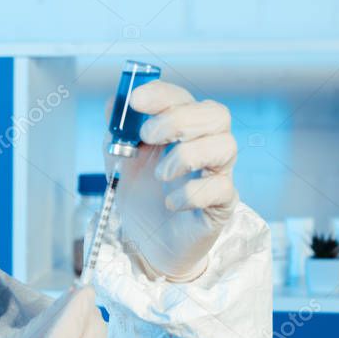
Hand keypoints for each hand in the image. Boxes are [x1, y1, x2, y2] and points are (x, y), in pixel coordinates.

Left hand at [107, 81, 237, 281]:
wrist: (147, 243)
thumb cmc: (141, 196)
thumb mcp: (120, 160)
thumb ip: (118, 132)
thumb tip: (113, 103)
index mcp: (181, 129)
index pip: (183, 98)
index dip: (162, 94)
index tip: (135, 101)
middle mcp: (205, 145)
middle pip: (216, 114)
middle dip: (178, 119)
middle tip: (147, 137)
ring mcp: (217, 174)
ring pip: (226, 146)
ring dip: (187, 156)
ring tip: (161, 175)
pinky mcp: (222, 204)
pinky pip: (222, 189)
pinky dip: (192, 193)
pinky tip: (170, 203)